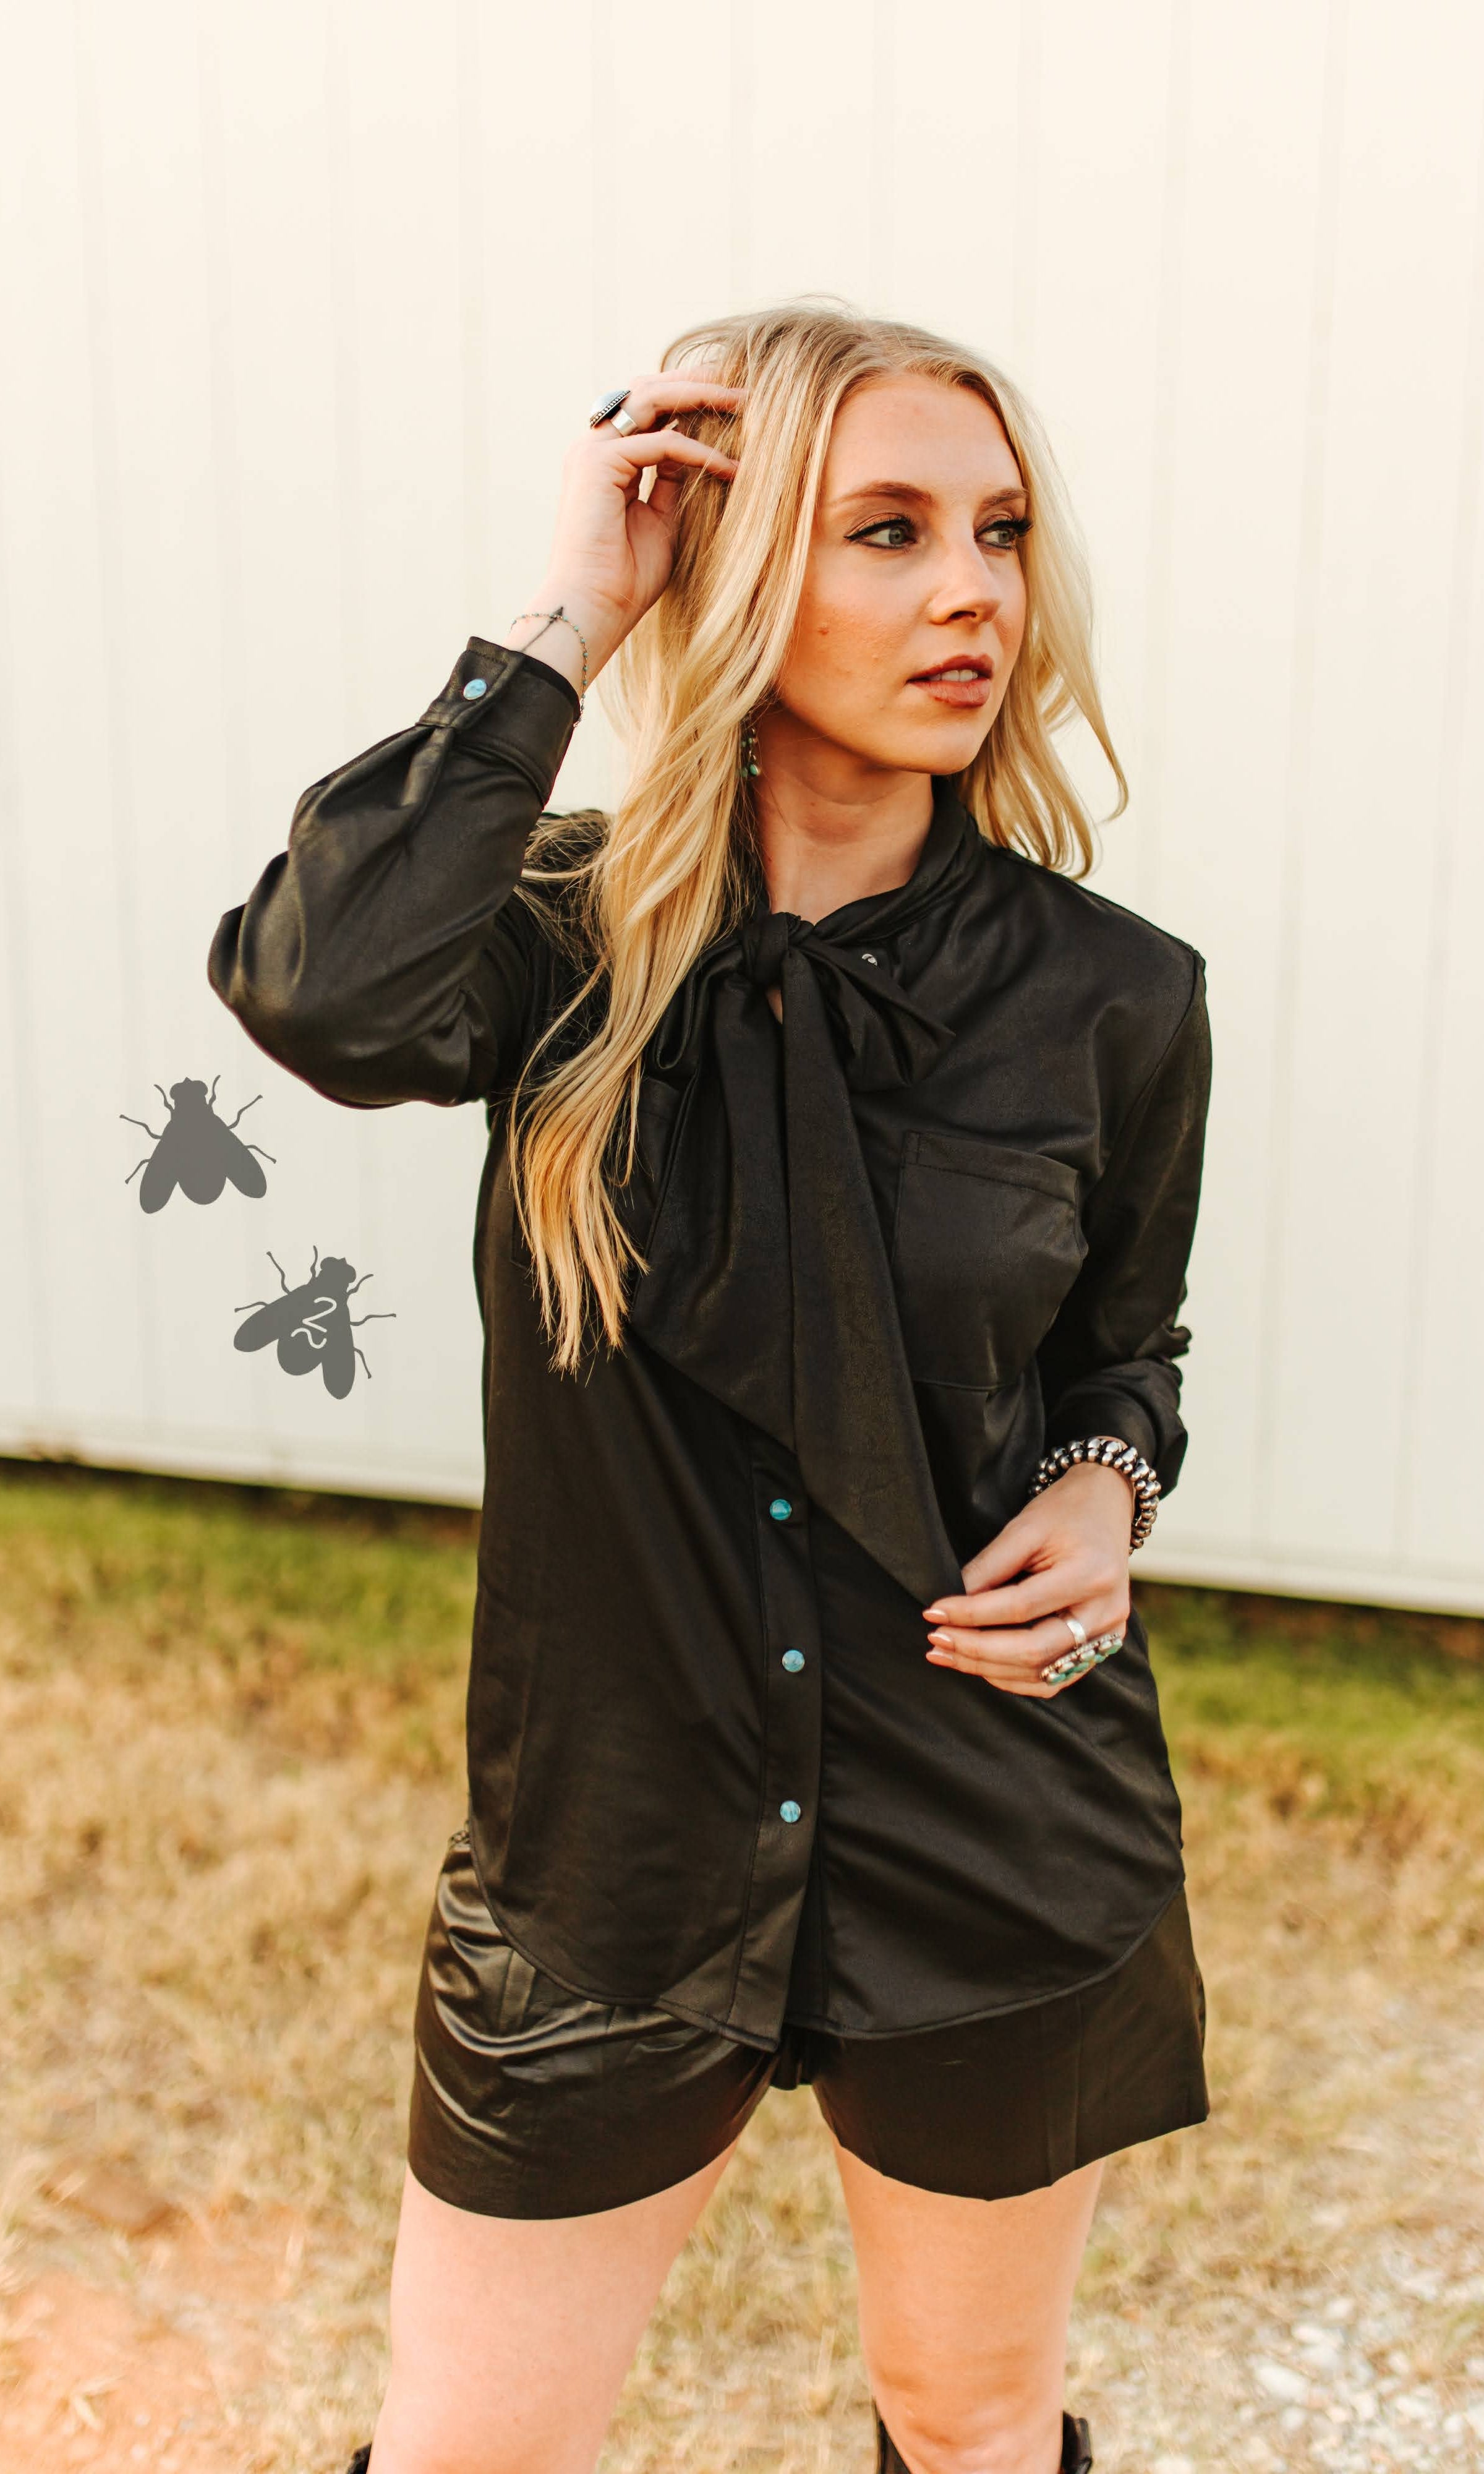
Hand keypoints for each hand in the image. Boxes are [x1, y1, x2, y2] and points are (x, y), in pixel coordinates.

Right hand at [497, 375, 743, 684]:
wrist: (594, 610)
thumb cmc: (626, 580)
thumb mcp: (661, 521)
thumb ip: (672, 482)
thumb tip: (697, 452)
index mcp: (606, 458)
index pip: (649, 407)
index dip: (691, 397)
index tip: (735, 401)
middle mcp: (595, 447)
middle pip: (649, 389)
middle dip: (699, 381)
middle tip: (746, 385)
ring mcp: (593, 452)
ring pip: (652, 399)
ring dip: (703, 396)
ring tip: (747, 403)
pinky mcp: (598, 465)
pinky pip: (662, 443)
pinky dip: (701, 453)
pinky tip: (732, 469)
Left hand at [920, 1463, 1133, 1697]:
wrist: (1107, 1506)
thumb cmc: (1065, 1511)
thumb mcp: (1024, 1527)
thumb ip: (989, 1568)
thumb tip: (951, 1607)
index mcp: (1091, 1575)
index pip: (1020, 1607)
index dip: (971, 1614)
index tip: (934, 1613)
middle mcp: (1105, 1612)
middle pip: (1033, 1651)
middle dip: (976, 1651)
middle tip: (936, 1641)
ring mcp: (1108, 1634)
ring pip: (1042, 1674)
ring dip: (989, 1670)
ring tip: (949, 1655)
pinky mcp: (1101, 1646)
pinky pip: (1055, 1680)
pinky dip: (1015, 1679)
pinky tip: (983, 1667)